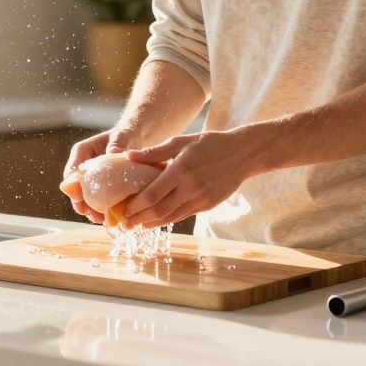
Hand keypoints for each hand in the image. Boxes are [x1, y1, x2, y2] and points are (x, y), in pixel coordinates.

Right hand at [62, 126, 141, 223]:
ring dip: (91, 209)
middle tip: (92, 215)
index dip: (73, 188)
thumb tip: (112, 153)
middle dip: (82, 204)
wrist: (134, 137)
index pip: (71, 173)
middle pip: (75, 189)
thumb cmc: (125, 134)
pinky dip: (101, 208)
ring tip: (101, 219)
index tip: (80, 200)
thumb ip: (116, 143)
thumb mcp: (121, 136)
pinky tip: (109, 217)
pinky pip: (96, 198)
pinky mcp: (100, 185)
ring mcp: (90, 177)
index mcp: (82, 152)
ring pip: (85, 196)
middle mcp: (82, 165)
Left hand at [122, 129, 258, 228]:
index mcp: (181, 170)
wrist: (241, 154)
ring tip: (137, 224)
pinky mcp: (207, 206)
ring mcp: (200, 199)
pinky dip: (167, 219)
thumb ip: (155, 152)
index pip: (153, 194)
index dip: (136, 205)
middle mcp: (191, 188)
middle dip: (139, 219)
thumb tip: (129, 157)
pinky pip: (183, 215)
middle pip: (159, 210)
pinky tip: (157, 220)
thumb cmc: (208, 144)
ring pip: (171, 217)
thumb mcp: (181, 141)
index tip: (123, 209)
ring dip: (152, 223)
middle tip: (125, 223)